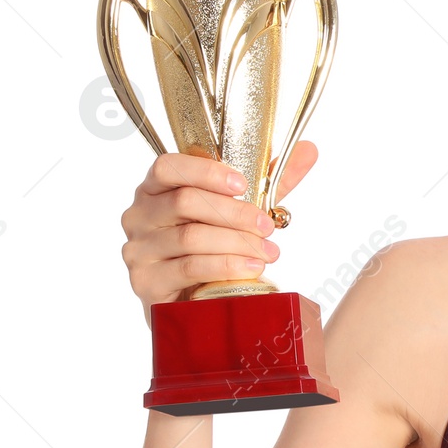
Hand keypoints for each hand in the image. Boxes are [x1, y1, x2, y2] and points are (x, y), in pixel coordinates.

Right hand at [119, 141, 318, 328]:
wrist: (190, 297)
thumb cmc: (213, 245)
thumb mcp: (241, 208)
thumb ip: (271, 180)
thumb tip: (309, 150)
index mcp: (156, 188)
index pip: (169, 166)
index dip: (206, 172)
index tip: (243, 184)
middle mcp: (139, 215)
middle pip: (186, 202)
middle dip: (236, 214)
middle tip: (268, 227)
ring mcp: (139, 249)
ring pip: (191, 237)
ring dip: (237, 243)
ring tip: (268, 252)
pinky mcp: (146, 281)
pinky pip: (189, 268)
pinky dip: (226, 266)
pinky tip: (251, 268)